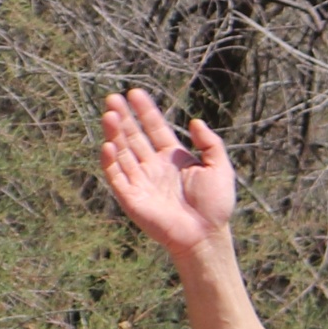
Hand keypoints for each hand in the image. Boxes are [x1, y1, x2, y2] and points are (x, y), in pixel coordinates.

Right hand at [99, 89, 238, 260]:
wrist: (206, 235)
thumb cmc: (215, 204)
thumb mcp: (220, 167)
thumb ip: (210, 143)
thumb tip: (195, 121)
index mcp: (172, 157)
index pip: (154, 128)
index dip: (145, 111)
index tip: (135, 93)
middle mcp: (153, 166)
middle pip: (134, 137)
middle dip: (123, 117)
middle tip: (112, 98)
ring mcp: (140, 181)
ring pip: (122, 152)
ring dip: (114, 134)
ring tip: (109, 114)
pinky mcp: (131, 198)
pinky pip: (117, 176)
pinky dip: (110, 161)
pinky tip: (108, 144)